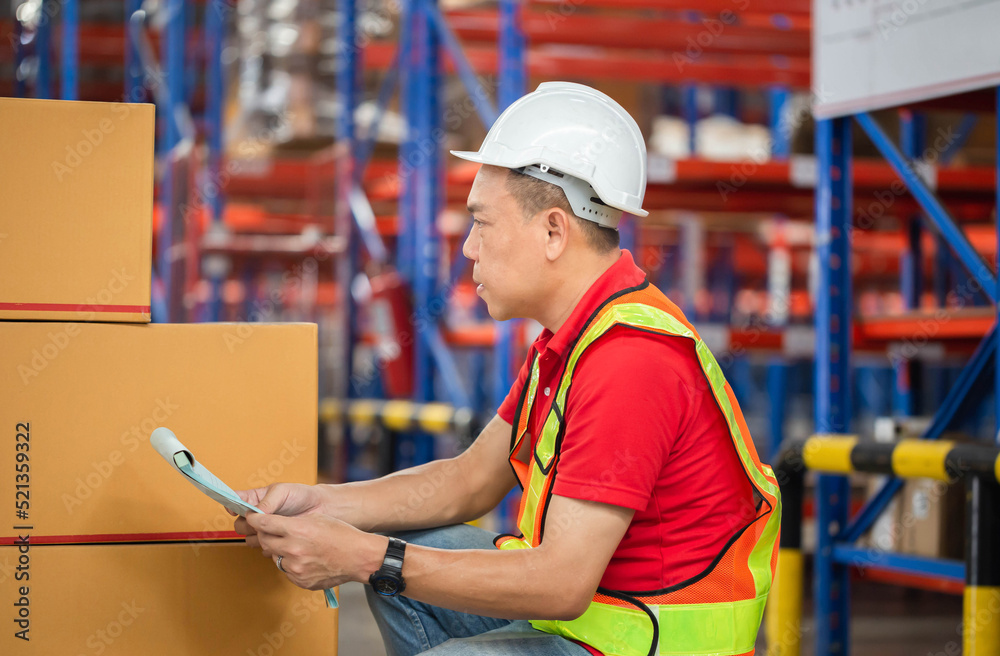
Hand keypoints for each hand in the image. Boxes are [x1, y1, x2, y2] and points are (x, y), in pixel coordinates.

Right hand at [232, 483, 326, 538]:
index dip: (230, 505)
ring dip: (258, 536)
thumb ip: (267, 501)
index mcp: (256, 498)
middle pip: (239, 524)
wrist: (320, 510)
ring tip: (274, 529)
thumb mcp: (283, 491)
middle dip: (247, 525)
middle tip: (261, 521)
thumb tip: (254, 513)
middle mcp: (257, 515)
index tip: (232, 509)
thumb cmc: (302, 496)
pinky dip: (268, 545)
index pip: (235, 501)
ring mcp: (264, 530)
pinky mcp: (273, 542)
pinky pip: (262, 548)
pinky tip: (281, 537)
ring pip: (248, 538)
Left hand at [244, 512, 387, 590]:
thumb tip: (272, 525)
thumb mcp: (317, 519)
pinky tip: (304, 559)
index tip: (252, 518)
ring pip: (274, 556)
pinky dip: (290, 564)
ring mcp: (295, 568)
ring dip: (279, 550)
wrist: (358, 557)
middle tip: (272, 531)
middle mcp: (293, 549)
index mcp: (297, 530)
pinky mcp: (299, 580)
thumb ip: (292, 523)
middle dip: (265, 535)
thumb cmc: (341, 535)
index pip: (264, 523)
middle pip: (264, 541)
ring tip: (296, 546)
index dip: (255, 519)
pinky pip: (286, 570)